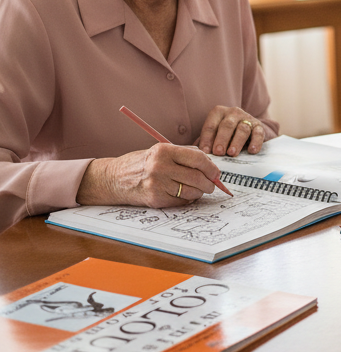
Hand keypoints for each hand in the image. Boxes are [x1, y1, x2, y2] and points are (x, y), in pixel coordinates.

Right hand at [78, 144, 223, 207]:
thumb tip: (211, 166)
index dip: (212, 168)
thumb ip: (184, 155)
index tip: (216, 173)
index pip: (198, 159)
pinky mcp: (155, 199)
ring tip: (197, 190)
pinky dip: (186, 199)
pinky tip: (182, 194)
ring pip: (192, 191)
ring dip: (199, 193)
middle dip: (209, 183)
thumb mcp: (160, 151)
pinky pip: (181, 201)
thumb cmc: (141, 164)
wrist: (113, 179)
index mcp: (164, 150)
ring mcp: (157, 184)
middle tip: (211, 185)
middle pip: (198, 177)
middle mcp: (160, 166)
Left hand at [198, 106, 265, 156]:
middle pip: (227, 125)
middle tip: (218, 152)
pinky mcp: (259, 126)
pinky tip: (251, 151)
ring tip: (232, 153)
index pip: (211, 126)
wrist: (247, 130)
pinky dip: (255, 142)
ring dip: (237, 142)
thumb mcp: (215, 135)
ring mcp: (247, 118)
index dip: (207, 139)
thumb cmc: (226, 135)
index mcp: (218, 113)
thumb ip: (208, 142)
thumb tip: (202, 155)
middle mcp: (233, 112)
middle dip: (222, 139)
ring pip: (242, 129)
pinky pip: (258, 133)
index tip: (205, 152)